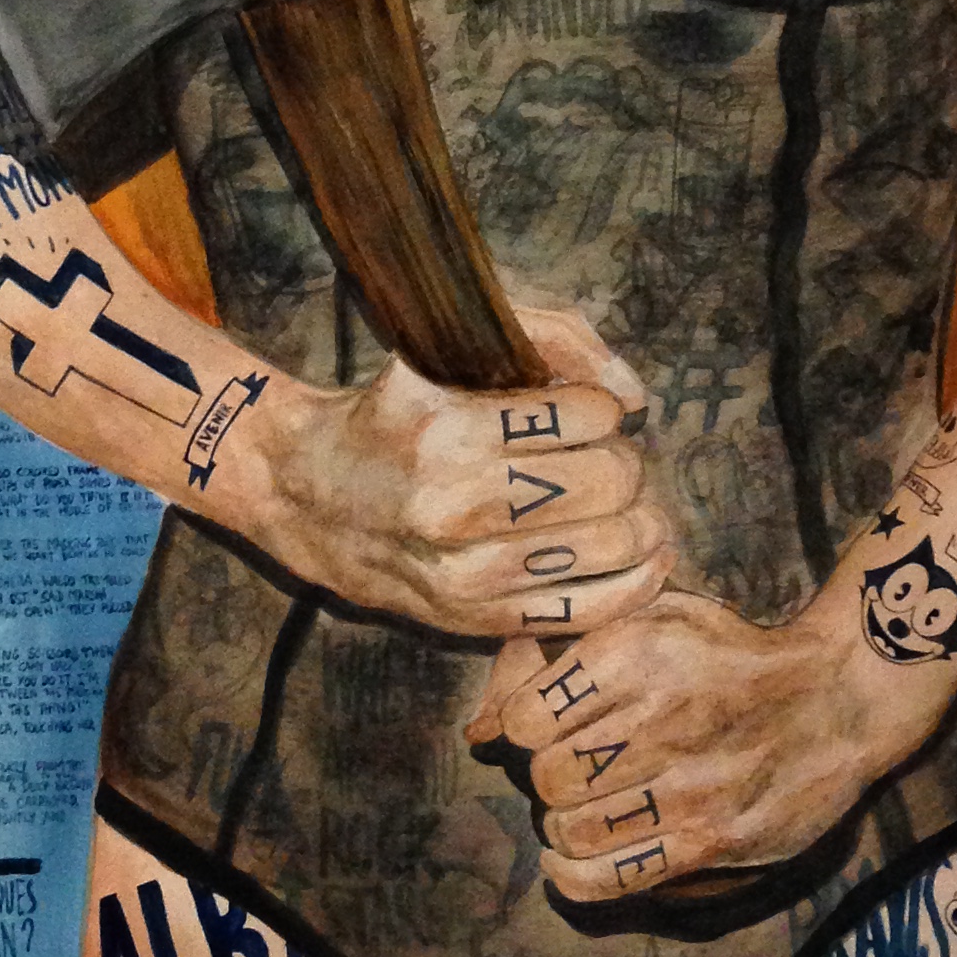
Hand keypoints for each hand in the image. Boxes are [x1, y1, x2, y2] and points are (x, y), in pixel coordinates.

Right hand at [248, 308, 670, 642]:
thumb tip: (634, 393)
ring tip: (625, 504)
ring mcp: (466, 574)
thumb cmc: (398, 414)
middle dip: (622, 461)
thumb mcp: (447, 348)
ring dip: (639, 519)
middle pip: (607, 480)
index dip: (600, 408)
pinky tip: (644, 555)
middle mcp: (453, 507)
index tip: (582, 412)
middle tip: (601, 458)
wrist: (311, 499)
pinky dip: (635, 581)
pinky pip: (590, 609)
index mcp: (447, 431)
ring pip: (610, 546)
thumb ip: (552, 336)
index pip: (585, 415)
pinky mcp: (478, 621)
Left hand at [465, 585, 956, 900]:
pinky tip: (580, 853)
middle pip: (544, 778)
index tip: (553, 719)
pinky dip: (576, 874)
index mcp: (636, 650)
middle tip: (581, 764)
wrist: (833, 698)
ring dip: (568, 821)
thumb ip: (550, 658)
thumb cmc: (722, 653)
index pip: (525, 718)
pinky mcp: (712, 841)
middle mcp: (658, 718)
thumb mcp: (644, 617)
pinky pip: (609, 879)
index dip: (527, 723)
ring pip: (569, 829)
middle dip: (550, 774)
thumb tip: (478, 732)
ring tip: (596, 801)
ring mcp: (687, 787)